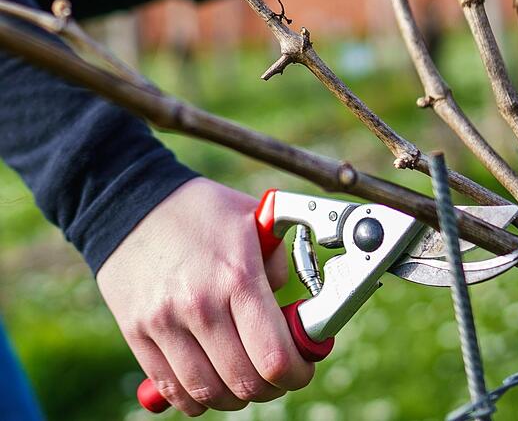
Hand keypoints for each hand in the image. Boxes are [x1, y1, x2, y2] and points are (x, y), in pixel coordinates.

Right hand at [98, 178, 312, 415]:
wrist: (130, 202)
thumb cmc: (204, 211)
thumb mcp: (257, 221)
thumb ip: (282, 265)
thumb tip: (293, 312)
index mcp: (237, 277)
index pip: (275, 357)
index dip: (298, 373)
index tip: (303, 367)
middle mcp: (200, 305)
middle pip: (245, 382)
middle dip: (272, 386)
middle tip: (279, 373)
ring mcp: (163, 323)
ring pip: (209, 393)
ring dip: (236, 397)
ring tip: (247, 379)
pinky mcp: (136, 333)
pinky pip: (171, 388)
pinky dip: (197, 398)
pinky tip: (212, 383)